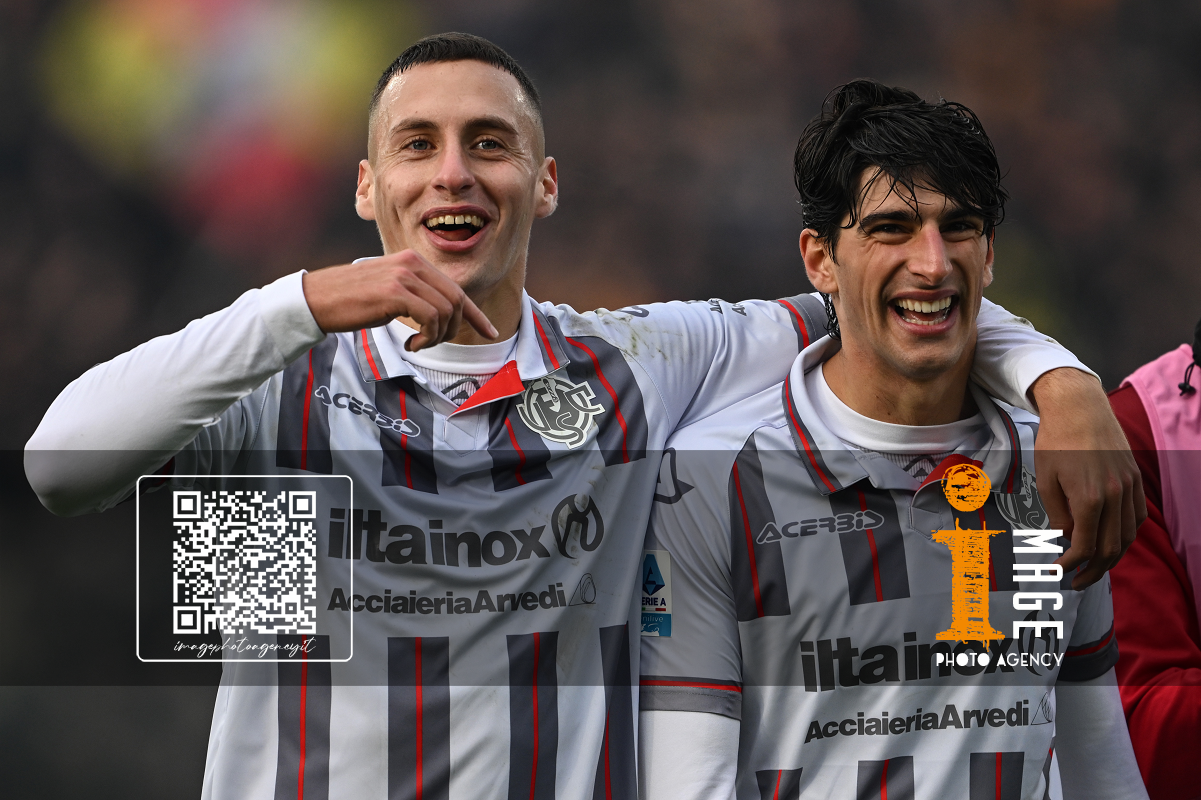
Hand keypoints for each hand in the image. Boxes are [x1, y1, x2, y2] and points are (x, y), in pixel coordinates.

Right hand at [301, 251, 497, 349]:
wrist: (317, 299)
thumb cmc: (351, 301)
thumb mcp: (390, 292)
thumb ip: (416, 295)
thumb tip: (444, 313)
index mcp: (414, 260)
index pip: (456, 288)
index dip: (476, 314)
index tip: (490, 331)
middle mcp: (412, 262)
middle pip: (457, 300)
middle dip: (455, 329)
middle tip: (432, 344)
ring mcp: (404, 276)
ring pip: (447, 311)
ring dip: (437, 337)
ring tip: (417, 344)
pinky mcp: (395, 292)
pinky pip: (432, 319)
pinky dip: (428, 338)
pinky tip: (411, 345)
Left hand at [1030, 368, 1146, 588]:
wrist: (1079, 408)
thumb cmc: (1056, 441)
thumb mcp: (1046, 479)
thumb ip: (1057, 514)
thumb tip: (1064, 540)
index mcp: (1089, 498)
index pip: (1084, 546)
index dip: (1070, 565)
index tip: (1057, 571)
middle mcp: (1115, 496)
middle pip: (1110, 548)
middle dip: (1092, 571)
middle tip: (1076, 581)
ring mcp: (1129, 488)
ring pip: (1128, 536)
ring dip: (1112, 557)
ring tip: (1094, 567)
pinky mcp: (1136, 479)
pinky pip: (1137, 517)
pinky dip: (1126, 535)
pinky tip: (1112, 541)